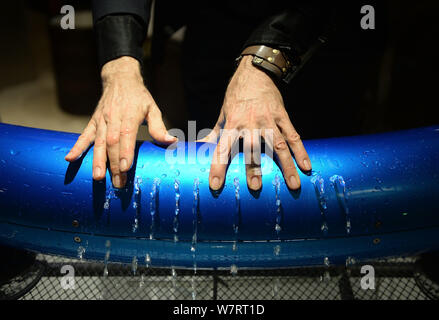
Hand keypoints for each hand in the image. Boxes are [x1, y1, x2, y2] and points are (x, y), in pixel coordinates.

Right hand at [65, 56, 176, 187]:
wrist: (120, 78)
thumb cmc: (139, 97)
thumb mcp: (152, 108)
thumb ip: (159, 127)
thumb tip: (172, 141)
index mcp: (129, 115)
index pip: (126, 136)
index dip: (125, 152)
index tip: (126, 168)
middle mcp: (113, 118)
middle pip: (112, 143)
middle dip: (114, 164)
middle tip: (118, 183)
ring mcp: (101, 120)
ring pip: (98, 142)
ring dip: (97, 160)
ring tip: (97, 177)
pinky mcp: (93, 121)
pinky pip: (84, 135)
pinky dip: (77, 147)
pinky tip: (69, 158)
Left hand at [206, 56, 310, 190]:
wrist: (255, 72)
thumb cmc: (236, 96)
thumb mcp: (223, 114)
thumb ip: (214, 133)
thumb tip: (198, 146)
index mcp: (232, 124)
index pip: (222, 149)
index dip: (218, 167)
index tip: (216, 184)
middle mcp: (250, 123)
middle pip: (252, 149)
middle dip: (254, 168)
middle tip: (255, 187)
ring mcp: (268, 120)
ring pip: (278, 145)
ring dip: (286, 165)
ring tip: (293, 185)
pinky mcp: (283, 116)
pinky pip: (293, 135)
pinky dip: (300, 151)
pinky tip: (306, 166)